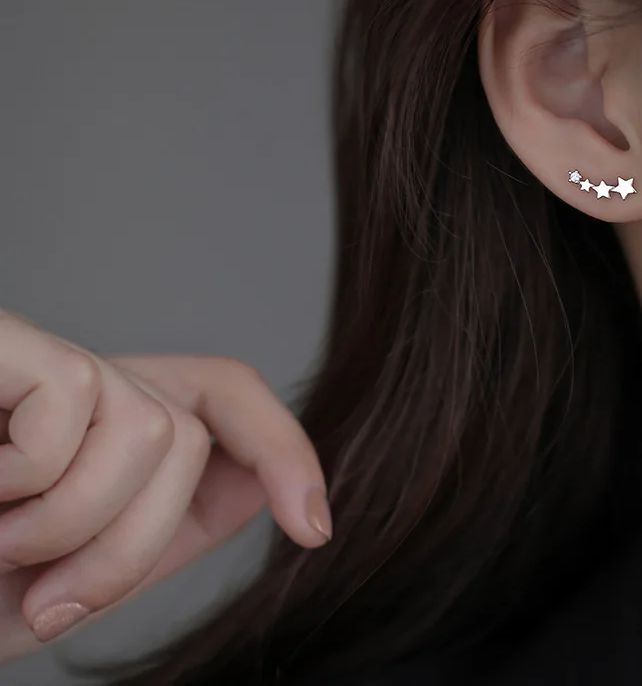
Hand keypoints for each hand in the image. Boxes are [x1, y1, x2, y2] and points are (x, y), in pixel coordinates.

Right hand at [0, 310, 330, 662]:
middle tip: (44, 591)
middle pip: (190, 432)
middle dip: (135, 541)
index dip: (284, 448)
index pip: (221, 395)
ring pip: (154, 430)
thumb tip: (262, 486)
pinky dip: (30, 486)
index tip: (315, 529)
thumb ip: (160, 525)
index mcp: (106, 431)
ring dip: (76, 527)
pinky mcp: (2, 344)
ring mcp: (38, 361)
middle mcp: (83, 385)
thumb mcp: (69, 571)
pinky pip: (76, 407)